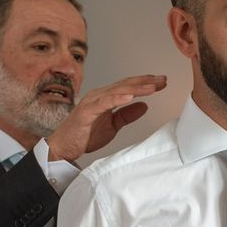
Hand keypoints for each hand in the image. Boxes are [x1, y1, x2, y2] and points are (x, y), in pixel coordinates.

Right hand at [47, 75, 166, 160]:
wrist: (63, 147)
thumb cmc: (84, 135)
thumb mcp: (112, 125)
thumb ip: (126, 115)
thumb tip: (144, 105)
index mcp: (106, 97)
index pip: (129, 86)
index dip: (145, 83)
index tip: (162, 82)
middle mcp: (99, 95)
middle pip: (126, 85)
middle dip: (146, 82)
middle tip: (163, 80)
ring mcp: (92, 102)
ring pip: (118, 91)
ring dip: (137, 88)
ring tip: (153, 87)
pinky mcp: (87, 112)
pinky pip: (104, 103)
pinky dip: (117, 98)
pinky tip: (130, 96)